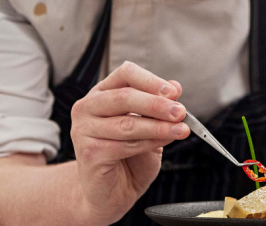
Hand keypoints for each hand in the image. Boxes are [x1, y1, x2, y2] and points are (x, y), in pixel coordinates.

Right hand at [70, 61, 190, 222]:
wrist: (112, 191)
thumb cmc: (129, 156)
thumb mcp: (150, 126)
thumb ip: (159, 107)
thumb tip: (175, 86)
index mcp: (103, 93)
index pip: (126, 74)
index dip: (151, 81)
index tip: (174, 93)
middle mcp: (88, 107)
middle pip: (125, 97)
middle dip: (157, 105)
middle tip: (180, 112)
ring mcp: (84, 130)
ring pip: (127, 124)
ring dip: (159, 127)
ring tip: (181, 130)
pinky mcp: (89, 152)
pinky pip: (125, 145)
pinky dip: (149, 143)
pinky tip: (163, 143)